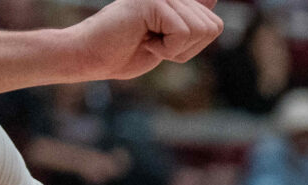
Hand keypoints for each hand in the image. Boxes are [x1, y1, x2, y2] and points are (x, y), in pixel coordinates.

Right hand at [59, 0, 222, 81]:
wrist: (92, 56)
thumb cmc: (125, 52)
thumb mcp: (168, 40)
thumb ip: (189, 20)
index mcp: (176, 1)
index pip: (215, 25)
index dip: (195, 46)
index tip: (166, 44)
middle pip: (212, 27)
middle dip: (187, 49)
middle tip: (155, 44)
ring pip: (199, 30)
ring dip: (176, 49)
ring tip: (148, 40)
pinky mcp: (151, 1)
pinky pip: (182, 33)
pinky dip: (167, 48)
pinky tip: (144, 40)